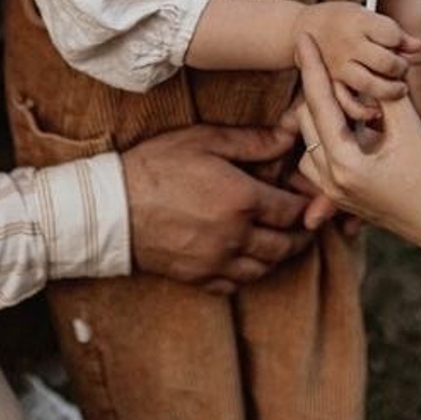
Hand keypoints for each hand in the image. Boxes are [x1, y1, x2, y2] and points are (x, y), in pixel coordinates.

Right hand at [122, 124, 313, 293]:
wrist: (111, 207)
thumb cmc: (156, 166)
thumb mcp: (205, 140)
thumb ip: (253, 141)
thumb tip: (290, 135)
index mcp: (242, 200)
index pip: (293, 210)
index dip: (307, 205)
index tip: (309, 199)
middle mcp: (236, 236)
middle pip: (285, 245)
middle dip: (300, 234)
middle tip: (303, 223)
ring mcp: (217, 262)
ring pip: (264, 268)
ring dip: (277, 255)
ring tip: (278, 239)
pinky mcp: (198, 278)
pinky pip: (235, 284)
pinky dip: (247, 273)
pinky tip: (244, 257)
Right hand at [293, 1, 417, 109]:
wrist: (303, 28)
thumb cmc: (342, 21)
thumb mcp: (367, 16)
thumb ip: (395, 32)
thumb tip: (419, 46)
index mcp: (358, 21)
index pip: (392, 35)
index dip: (402, 42)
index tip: (400, 45)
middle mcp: (347, 44)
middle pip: (386, 62)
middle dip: (400, 67)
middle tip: (400, 67)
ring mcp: (337, 66)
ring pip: (370, 85)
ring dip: (390, 90)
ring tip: (398, 88)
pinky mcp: (330, 84)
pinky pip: (349, 103)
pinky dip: (365, 110)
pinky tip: (377, 109)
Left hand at [294, 35, 420, 249]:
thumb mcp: (413, 132)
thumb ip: (388, 95)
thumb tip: (377, 63)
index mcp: (344, 165)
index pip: (319, 103)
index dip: (313, 66)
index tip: (304, 37)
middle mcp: (332, 181)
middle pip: (309, 119)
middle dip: (322, 88)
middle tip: (340, 61)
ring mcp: (336, 192)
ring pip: (313, 137)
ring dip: (328, 112)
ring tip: (354, 95)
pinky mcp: (345, 196)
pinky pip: (324, 157)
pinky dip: (335, 134)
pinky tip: (359, 122)